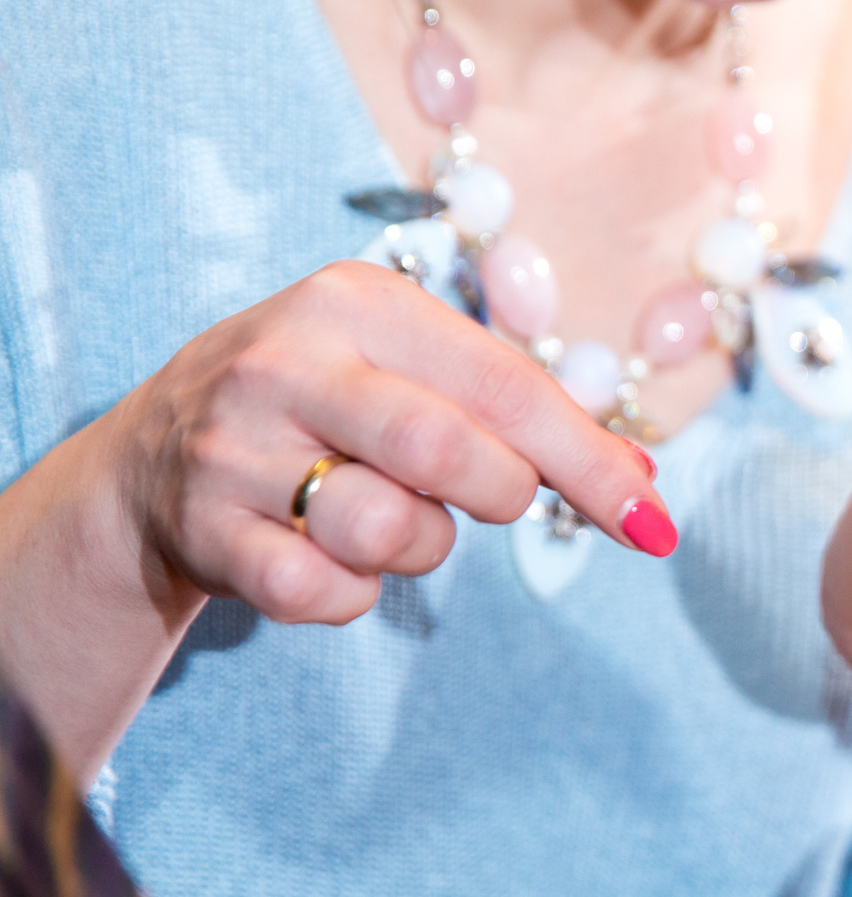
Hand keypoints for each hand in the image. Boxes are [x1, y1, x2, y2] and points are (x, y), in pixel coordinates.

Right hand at [113, 259, 670, 625]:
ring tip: (382, 513)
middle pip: (449, 454)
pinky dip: (354, 594)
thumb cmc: (325, 409)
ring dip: (420, 546)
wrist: (150, 461)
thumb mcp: (409, 370)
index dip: (590, 462)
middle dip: (500, 495)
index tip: (654, 525)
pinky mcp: (207, 533)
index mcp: (356, 302)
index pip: (506, 385)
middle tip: (489, 496)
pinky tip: (324, 554)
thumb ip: (522, 411)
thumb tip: (644, 482)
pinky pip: (328, 594)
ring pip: (388, 531)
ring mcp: (236, 450)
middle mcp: (286, 363)